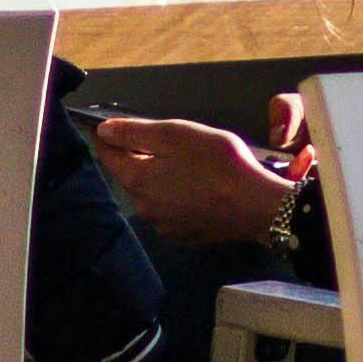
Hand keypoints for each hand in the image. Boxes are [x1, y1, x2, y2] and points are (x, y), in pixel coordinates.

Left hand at [89, 99, 309, 247]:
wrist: (258, 206)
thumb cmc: (220, 164)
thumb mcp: (176, 135)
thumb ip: (135, 132)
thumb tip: (103, 131)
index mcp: (137, 179)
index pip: (107, 155)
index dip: (107, 138)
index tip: (107, 127)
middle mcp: (143, 207)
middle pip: (130, 174)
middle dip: (140, 156)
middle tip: (167, 141)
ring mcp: (163, 225)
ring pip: (151, 193)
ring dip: (159, 177)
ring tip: (189, 164)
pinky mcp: (183, 234)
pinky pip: (170, 209)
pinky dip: (176, 195)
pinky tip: (198, 186)